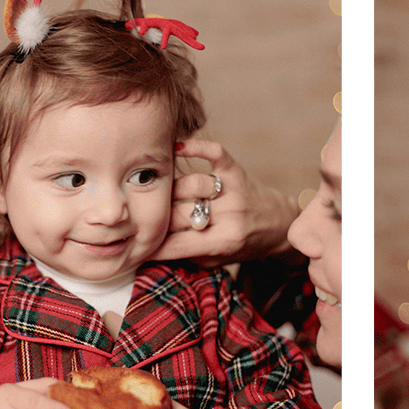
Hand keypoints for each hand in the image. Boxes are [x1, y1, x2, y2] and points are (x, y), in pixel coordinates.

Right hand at [150, 139, 299, 267]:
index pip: (175, 245)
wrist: (278, 225)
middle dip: (154, 217)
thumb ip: (185, 256)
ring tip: (156, 193)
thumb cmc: (241, 244)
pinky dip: (195, 147)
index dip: (149, 246)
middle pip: (177, 213)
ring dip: (171, 190)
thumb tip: (144, 250)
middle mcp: (230, 216)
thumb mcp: (215, 261)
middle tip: (136, 217)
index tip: (131, 245)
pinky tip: (175, 148)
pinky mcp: (236, 170)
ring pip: (189, 185)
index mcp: (223, 243)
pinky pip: (214, 153)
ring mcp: (233, 192)